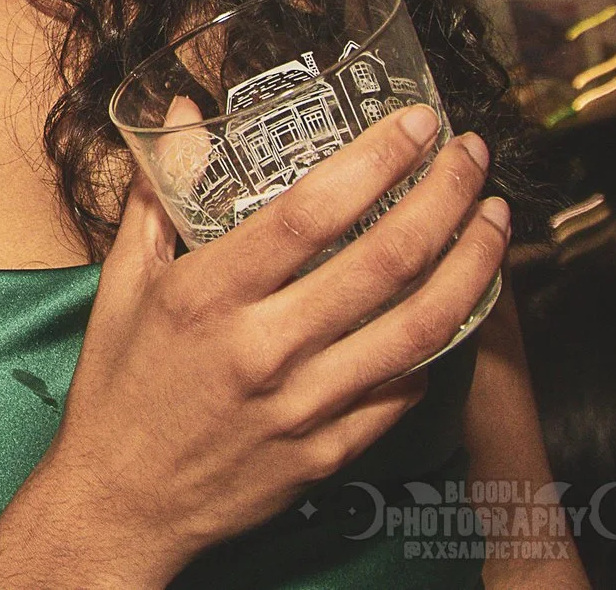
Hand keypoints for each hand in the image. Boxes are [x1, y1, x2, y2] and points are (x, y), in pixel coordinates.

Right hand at [0, 104, 508, 586]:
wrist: (120, 500)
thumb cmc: (119, 385)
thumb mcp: (123, 281)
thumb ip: (159, 193)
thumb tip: (185, 115)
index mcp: (206, 294)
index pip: (311, 211)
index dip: (377, 160)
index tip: (417, 124)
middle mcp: (262, 347)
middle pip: (386, 260)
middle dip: (447, 197)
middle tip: (472, 158)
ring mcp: (304, 406)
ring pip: (420, 327)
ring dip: (473, 265)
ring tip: (496, 222)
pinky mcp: (330, 452)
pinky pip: (405, 390)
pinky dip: (439, 344)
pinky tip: (455, 307)